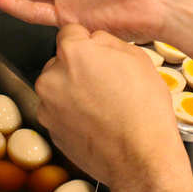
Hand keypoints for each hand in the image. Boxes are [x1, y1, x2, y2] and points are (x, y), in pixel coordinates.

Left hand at [35, 24, 189, 191]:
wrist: (140, 159)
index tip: (99, 55)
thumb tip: (96, 39)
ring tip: (104, 106)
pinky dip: (73, 113)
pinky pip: (59, 111)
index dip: (88, 42)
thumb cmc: (145, 111)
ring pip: (58, 87)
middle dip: (79, 68)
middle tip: (107, 83)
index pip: (70, 32)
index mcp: (73, 53)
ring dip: (74, 91)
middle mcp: (51, 78)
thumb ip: (109, 42)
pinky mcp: (50, 130)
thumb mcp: (139, 59)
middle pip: (61, 61)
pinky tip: (98, 121)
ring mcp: (47, 106)